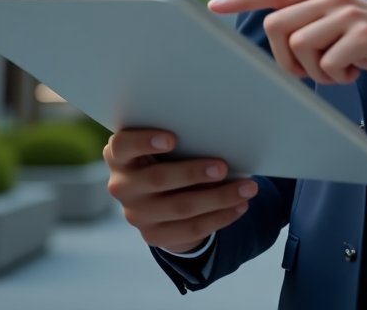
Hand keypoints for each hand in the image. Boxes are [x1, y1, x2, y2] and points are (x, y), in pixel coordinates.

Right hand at [104, 129, 257, 254]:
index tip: (173, 138)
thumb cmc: (167, 153)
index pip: (122, 146)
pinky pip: (190, 229)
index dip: (145, 142)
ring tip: (247, 188)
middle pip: (158, 179)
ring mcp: (135, 214)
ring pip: (180, 208)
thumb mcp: (163, 143)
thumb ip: (179, 137)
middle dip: (194, 173)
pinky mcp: (153, 235)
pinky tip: (239, 207)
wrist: (158, 192)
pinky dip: (219, 217)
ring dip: (218, 198)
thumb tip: (219, 132)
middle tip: (224, 167)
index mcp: (120, 155)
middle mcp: (122, 185)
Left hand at [209, 0, 366, 82]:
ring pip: (299, 47)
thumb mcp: (335, 21)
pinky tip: (352, 71)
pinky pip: (327, 64)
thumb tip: (274, 38)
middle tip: (307, 70)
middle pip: (277, 26)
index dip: (243, 0)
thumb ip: (307, 21)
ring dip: (314, 71)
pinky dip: (336, 77)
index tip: (216, 8)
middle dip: (284, 58)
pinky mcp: (362, 33)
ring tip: (336, 69)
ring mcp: (346, 12)